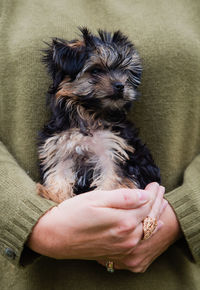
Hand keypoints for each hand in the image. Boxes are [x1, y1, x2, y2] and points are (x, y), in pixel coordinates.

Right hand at [27, 183, 163, 259]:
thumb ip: (123, 198)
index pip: (147, 205)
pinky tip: (150, 224)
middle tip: (161, 191)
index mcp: (124, 222)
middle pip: (151, 218)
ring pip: (147, 230)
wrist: (55, 236)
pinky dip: (148, 230)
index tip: (156, 184)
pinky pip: (139, 241)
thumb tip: (145, 195)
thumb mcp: (97, 199)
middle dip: (158, 203)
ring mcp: (123, 248)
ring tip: (160, 204)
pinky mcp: (117, 253)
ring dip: (155, 215)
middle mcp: (127, 238)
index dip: (153, 193)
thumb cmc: (73, 213)